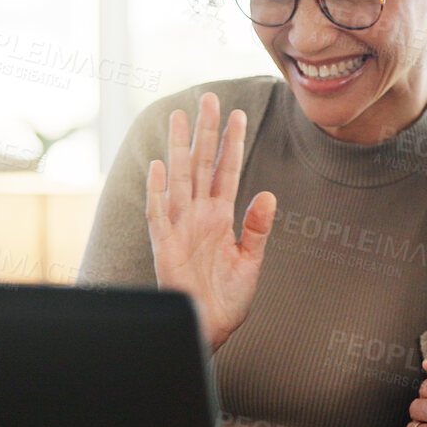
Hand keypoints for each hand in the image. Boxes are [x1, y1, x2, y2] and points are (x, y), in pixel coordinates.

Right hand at [146, 92, 276, 350]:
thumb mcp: (250, 261)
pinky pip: (158, 213)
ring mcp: (180, 226)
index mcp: (220, 216)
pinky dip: (157, 190)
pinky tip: (159, 166)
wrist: (209, 328)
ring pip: (179, 178)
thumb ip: (257, 228)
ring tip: (180, 116)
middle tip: (209, 98)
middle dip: (205, 131)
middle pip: (202, 164)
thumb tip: (268, 194)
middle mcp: (198, 215)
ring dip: (180, 148)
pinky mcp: (165, 245)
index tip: (238, 114)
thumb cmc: (227, 298)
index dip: (232, 143)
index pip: (227, 170)